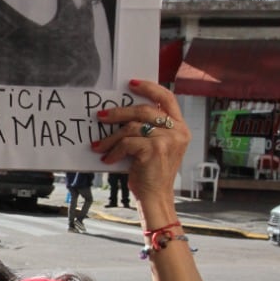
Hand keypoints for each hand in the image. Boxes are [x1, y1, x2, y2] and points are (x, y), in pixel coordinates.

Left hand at [92, 80, 187, 213]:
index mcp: (180, 127)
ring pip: (132, 127)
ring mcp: (168, 140)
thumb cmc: (152, 172)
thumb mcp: (157, 146)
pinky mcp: (155, 150)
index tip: (131, 83)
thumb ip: (149, 128)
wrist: (156, 197)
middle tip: (101, 116)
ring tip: (99, 145)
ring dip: (111, 137)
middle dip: (119, 112)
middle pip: (144, 110)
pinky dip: (113, 151)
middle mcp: (178, 131)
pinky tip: (108, 159)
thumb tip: (121, 112)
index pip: (167, 98)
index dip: (149, 88)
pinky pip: (127, 143)